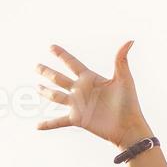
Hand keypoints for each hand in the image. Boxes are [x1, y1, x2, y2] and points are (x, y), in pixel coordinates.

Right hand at [35, 41, 151, 147]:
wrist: (128, 126)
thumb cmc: (129, 102)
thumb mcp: (124, 79)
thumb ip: (121, 60)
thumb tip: (130, 40)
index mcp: (90, 78)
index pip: (72, 63)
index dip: (61, 55)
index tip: (51, 47)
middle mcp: (81, 90)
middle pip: (59, 78)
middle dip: (47, 72)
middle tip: (36, 66)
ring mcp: (78, 105)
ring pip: (56, 96)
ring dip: (45, 92)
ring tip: (37, 87)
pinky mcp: (77, 119)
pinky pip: (59, 121)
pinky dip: (48, 124)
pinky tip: (37, 127)